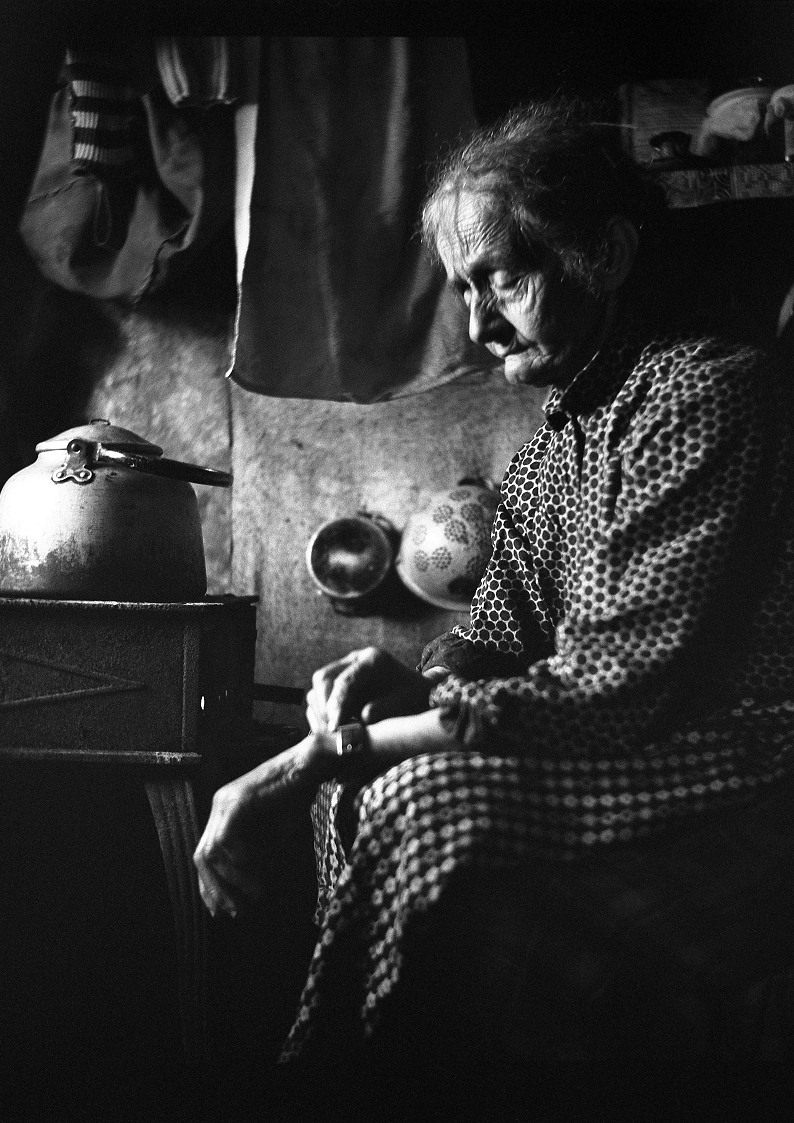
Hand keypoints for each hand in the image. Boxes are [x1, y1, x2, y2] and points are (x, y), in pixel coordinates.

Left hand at [193, 737, 324, 917]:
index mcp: (224, 814)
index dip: (211, 888)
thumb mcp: (274, 835)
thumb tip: (250, 890)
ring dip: (232, 880)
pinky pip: (227, 836)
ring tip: (257, 893)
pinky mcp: (239, 799)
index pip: (206, 858)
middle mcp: (219, 807)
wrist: (311, 765)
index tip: (224, 913)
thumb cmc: (296, 797)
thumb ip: (259, 857)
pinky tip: (255, 866)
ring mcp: (226, 801)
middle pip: (201, 858)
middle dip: (216, 890)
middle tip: (236, 913)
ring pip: (212, 851)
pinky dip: (239, 857)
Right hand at [306, 646, 432, 731]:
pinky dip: (321, 711)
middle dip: (324, 707)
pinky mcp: (338, 679)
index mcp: (373, 660)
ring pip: (318, 686)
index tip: (335, 727)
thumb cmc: (412, 700)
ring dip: (320, 709)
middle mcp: (355, 659)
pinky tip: (334, 725)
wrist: (417, 694)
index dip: (337, 705)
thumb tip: (361, 717)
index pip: (345, 681)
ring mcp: (344, 667)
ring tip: (333, 730)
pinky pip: (318, 693)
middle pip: (324, 678)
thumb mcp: (403, 705)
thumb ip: (383, 710)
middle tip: (331, 731)